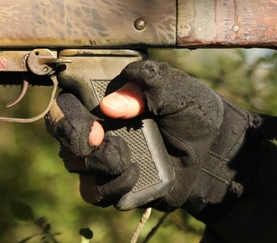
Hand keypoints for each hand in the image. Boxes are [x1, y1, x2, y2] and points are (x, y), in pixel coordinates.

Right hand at [46, 59, 276, 220]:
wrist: (213, 149)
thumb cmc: (193, 111)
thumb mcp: (178, 90)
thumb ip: (149, 84)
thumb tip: (111, 103)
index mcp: (107, 98)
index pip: (66, 100)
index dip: (66, 113)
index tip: (90, 124)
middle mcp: (97, 126)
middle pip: (63, 135)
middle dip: (78, 140)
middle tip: (102, 141)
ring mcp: (102, 157)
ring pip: (76, 164)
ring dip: (102, 163)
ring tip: (129, 158)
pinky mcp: (112, 184)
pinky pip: (95, 192)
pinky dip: (114, 185)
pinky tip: (136, 174)